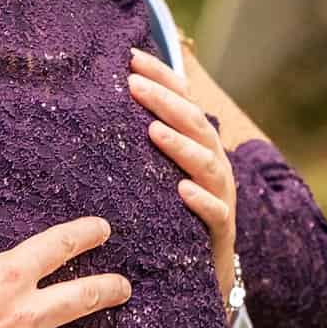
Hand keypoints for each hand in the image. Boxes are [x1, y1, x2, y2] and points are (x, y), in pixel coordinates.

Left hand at [129, 48, 236, 300]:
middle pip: (194, 124)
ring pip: (207, 164)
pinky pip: (215, 212)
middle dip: (165, 102)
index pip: (184, 100)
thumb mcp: (159, 172)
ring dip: (181, 146)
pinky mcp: (221, 229)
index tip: (131, 58)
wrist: (206, 269)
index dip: (163, 77)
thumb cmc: (175, 213)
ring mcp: (221, 195)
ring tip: (153, 131)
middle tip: (133, 85)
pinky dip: (201, 199)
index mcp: (199, 144)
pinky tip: (182, 190)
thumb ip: (145, 139)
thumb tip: (105, 102)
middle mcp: (214, 163)